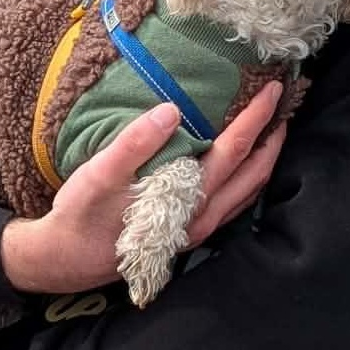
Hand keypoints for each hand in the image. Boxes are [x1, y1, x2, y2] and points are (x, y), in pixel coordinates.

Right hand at [0, 83, 286, 294]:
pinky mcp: (188, 232)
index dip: (255, 118)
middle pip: (253, 174)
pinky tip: (243, 166)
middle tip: (284, 104)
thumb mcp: (98, 175)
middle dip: (273, 138)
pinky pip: (232, 204)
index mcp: (186, 199)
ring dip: (264, 160)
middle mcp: (201, 218)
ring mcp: (197, 229)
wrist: (66, 261)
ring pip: (247, 193)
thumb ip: (135, 143)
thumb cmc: (80, 216)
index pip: (233, 151)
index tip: (272, 89)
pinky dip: (247, 179)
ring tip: (272, 131)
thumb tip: (171, 110)